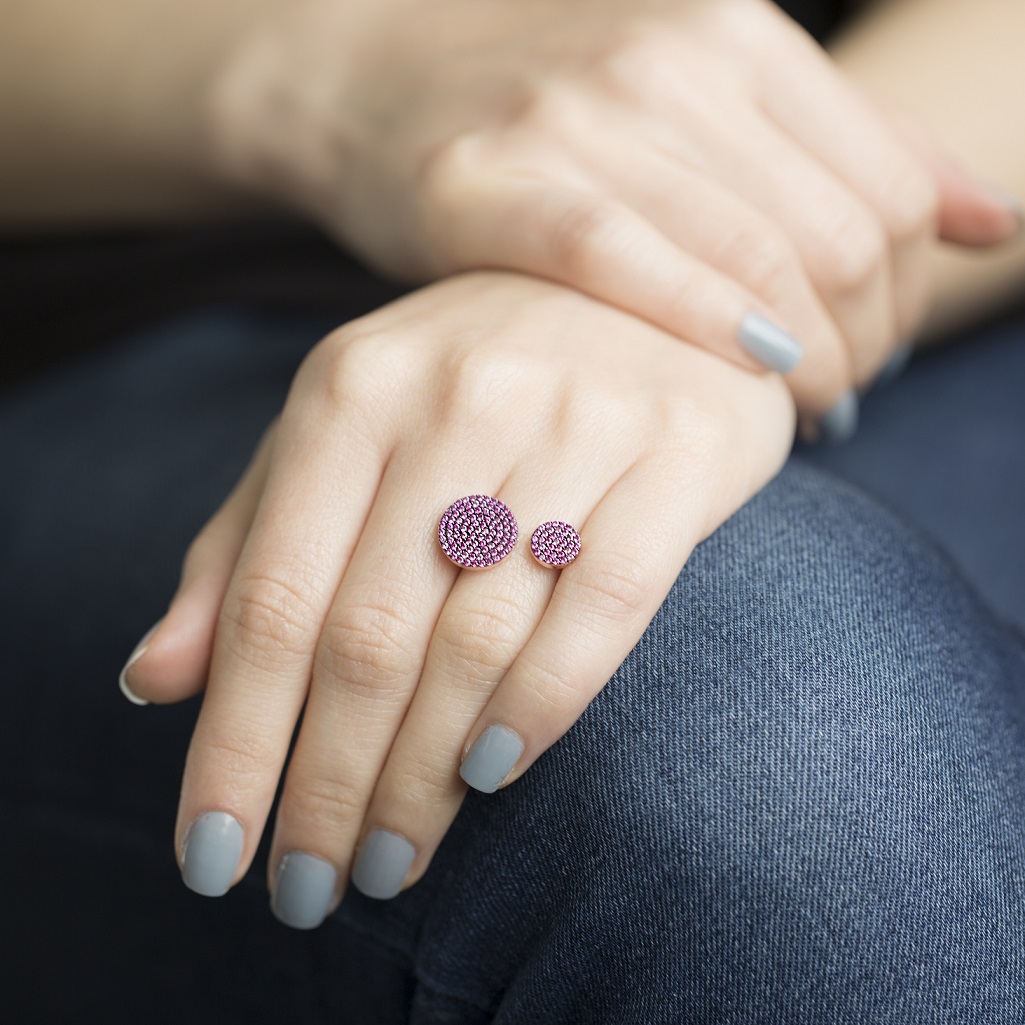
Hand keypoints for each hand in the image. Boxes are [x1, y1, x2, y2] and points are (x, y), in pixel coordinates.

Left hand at [120, 272, 792, 924]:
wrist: (640, 288)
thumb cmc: (472, 377)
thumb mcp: (343, 435)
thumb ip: (249, 543)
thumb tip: (154, 682)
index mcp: (353, 386)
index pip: (271, 596)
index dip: (235, 740)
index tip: (215, 854)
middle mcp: (458, 396)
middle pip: (368, 634)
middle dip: (325, 782)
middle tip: (308, 887)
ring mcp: (576, 419)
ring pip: (479, 634)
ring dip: (422, 771)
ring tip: (388, 857)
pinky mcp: (679, 450)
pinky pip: (607, 599)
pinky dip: (548, 698)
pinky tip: (496, 772)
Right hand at [208, 0, 1019, 432]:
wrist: (370, 77)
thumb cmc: (545, 113)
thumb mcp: (703, 102)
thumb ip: (845, 155)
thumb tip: (994, 223)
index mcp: (735, 37)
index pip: (885, 190)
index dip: (905, 297)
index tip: (873, 358)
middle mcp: (667, 61)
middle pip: (833, 236)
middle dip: (862, 344)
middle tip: (837, 402)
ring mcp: (575, 118)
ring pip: (748, 258)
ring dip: (800, 362)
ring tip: (794, 416)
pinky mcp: (490, 183)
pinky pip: (619, 261)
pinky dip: (696, 324)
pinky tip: (742, 377)